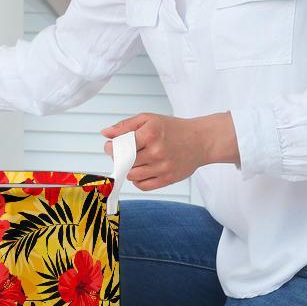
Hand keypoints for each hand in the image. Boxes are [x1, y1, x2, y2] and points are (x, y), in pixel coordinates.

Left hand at [101, 112, 233, 190]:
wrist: (201, 140)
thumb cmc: (173, 129)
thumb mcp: (148, 119)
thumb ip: (125, 125)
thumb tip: (105, 133)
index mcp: (150, 134)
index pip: (120, 146)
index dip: (111, 148)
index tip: (111, 146)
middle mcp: (157, 151)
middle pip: (124, 162)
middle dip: (119, 158)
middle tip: (125, 153)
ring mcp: (163, 167)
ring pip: (132, 176)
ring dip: (129, 170)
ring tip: (135, 161)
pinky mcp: (168, 179)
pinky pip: (143, 186)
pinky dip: (138, 180)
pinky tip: (143, 170)